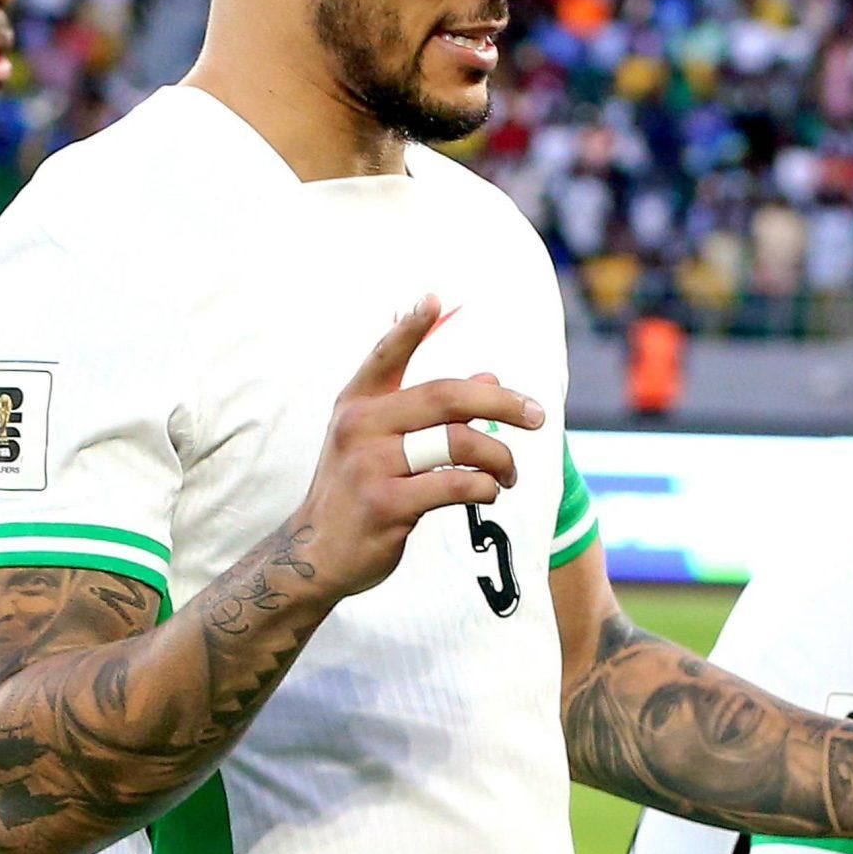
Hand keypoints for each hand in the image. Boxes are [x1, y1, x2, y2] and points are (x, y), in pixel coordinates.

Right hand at [288, 295, 542, 601]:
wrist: (315, 554)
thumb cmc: (357, 489)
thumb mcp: (380, 442)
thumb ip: (429, 410)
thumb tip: (491, 376)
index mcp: (357, 404)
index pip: (386, 355)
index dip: (410, 327)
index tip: (434, 299)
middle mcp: (360, 427)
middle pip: (445, 397)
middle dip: (501, 403)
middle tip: (537, 415)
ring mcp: (370, 466)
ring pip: (458, 443)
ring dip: (499, 457)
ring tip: (509, 474)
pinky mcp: (386, 505)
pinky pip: (456, 485)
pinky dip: (484, 488)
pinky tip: (487, 493)